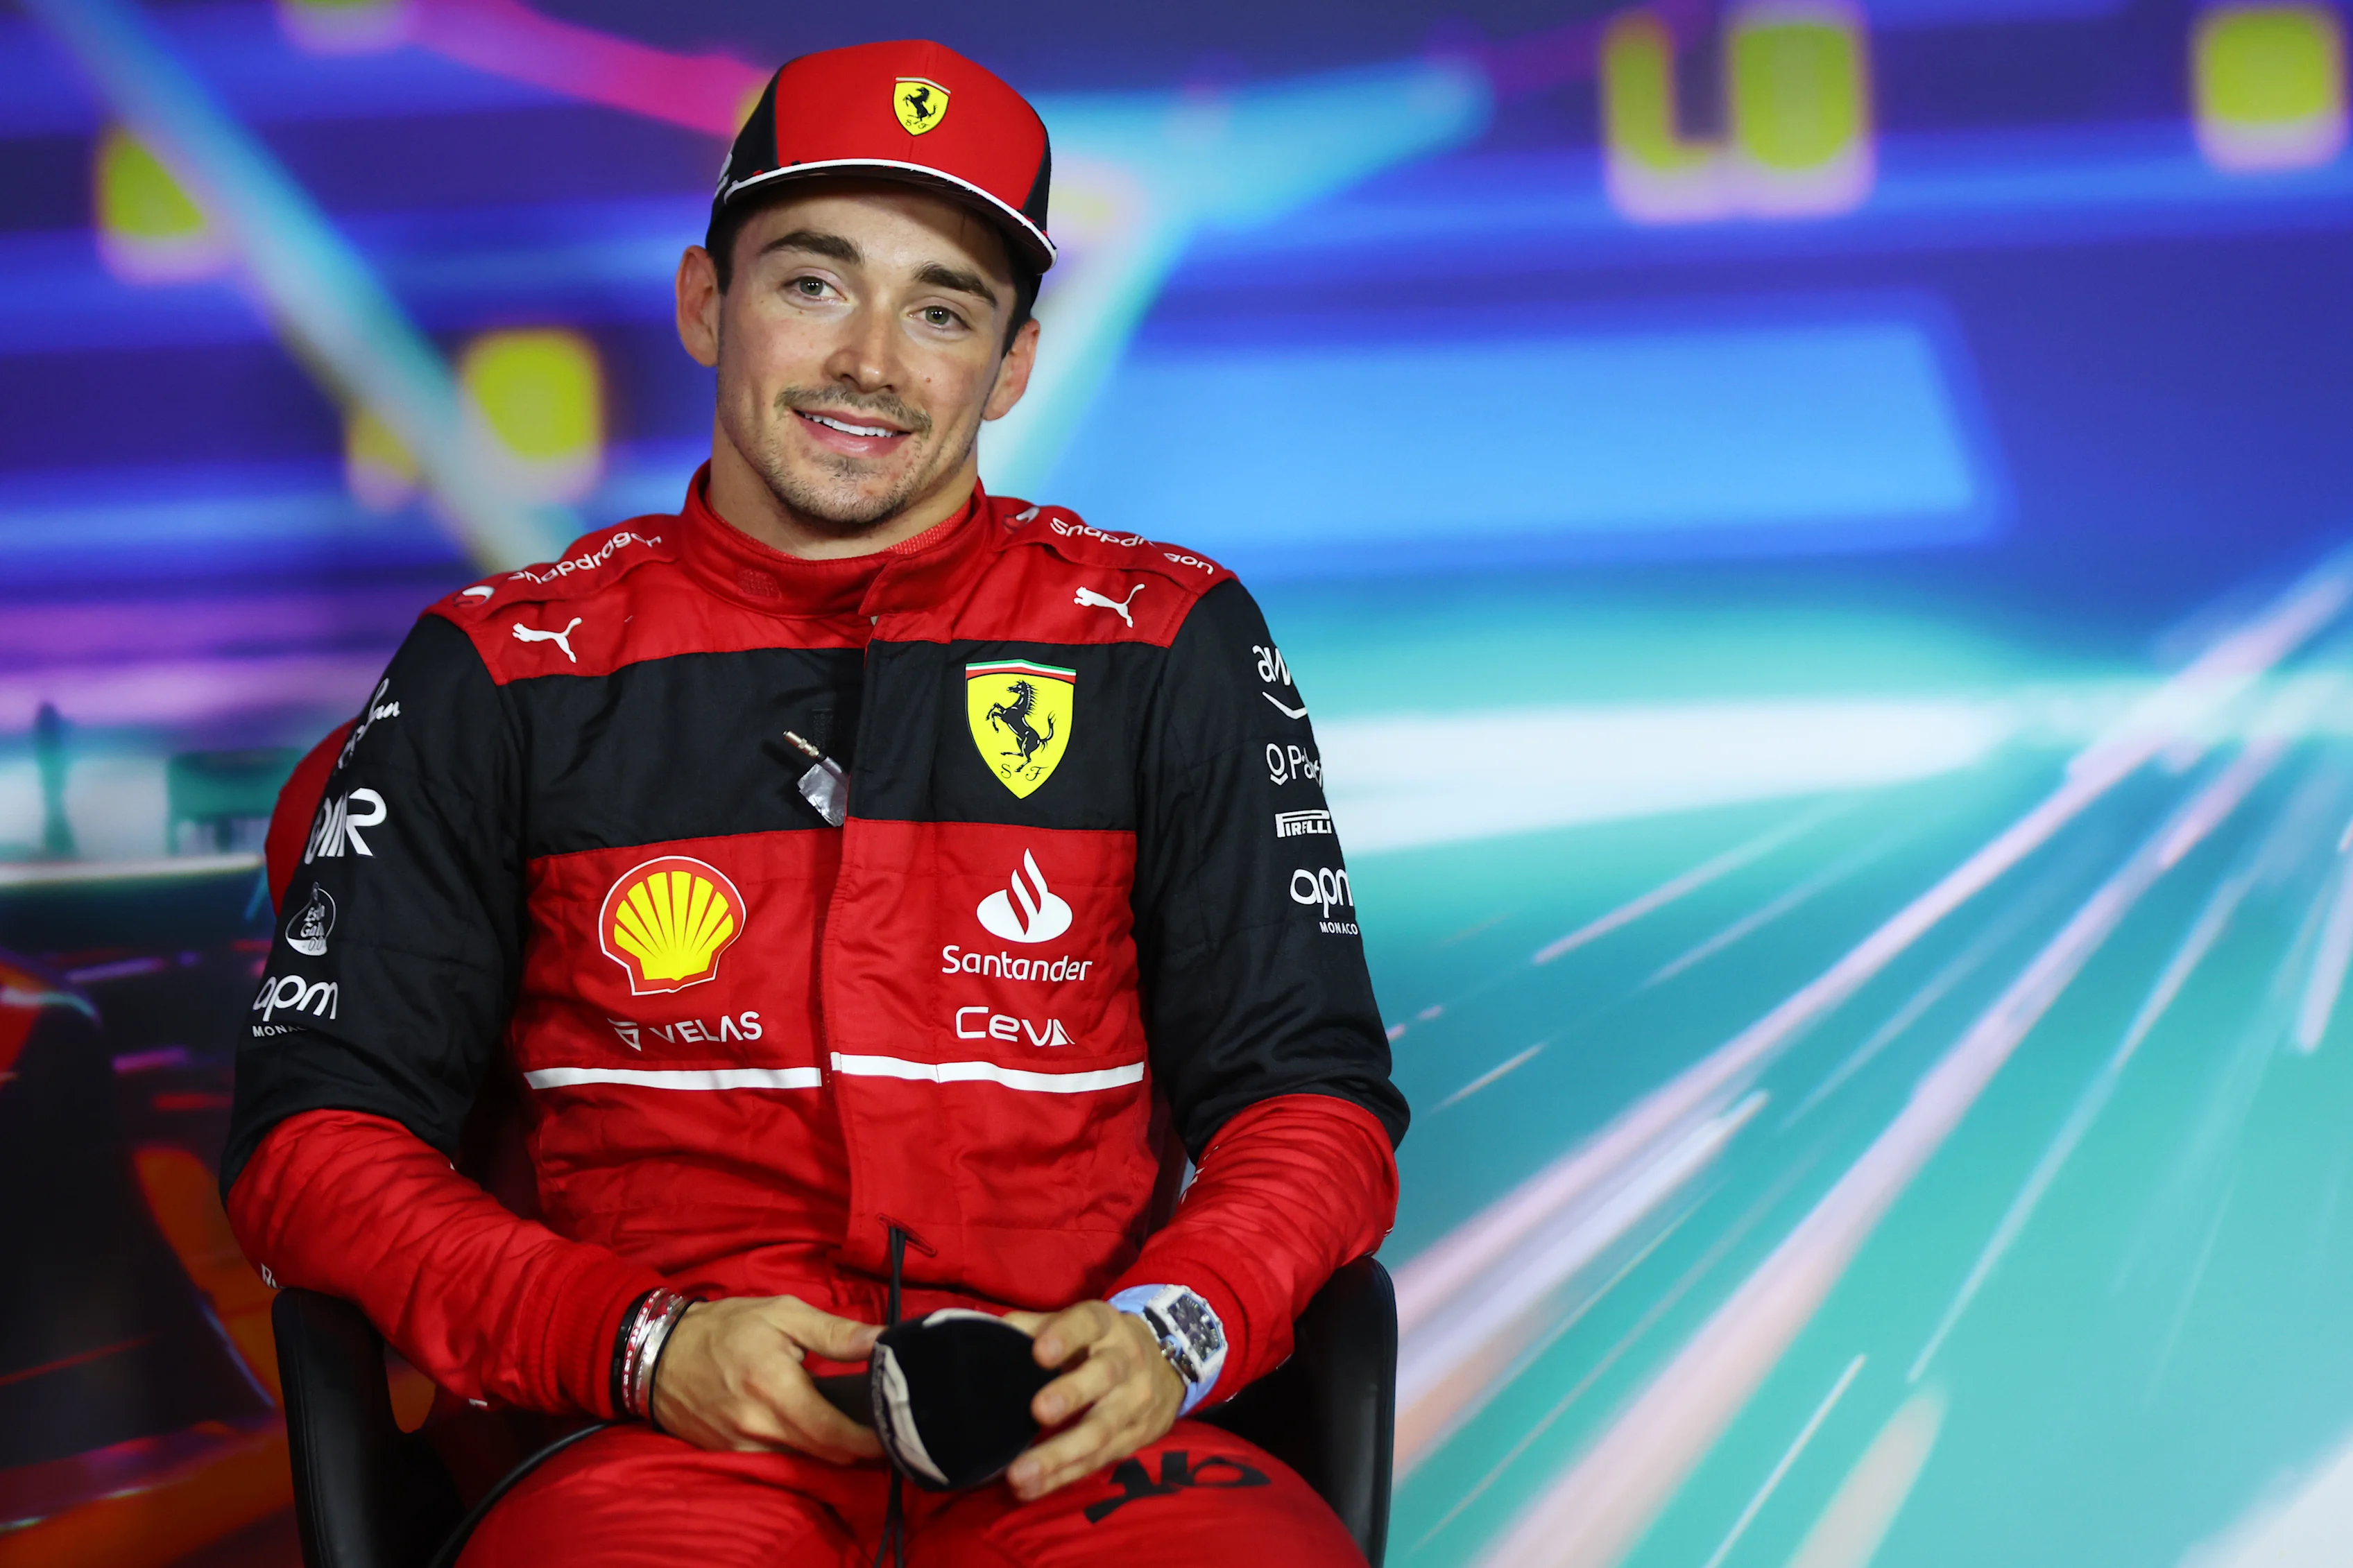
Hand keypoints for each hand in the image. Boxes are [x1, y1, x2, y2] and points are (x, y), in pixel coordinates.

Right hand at [647, 1295, 883, 1461]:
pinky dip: (798, 1448)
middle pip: (824, 1454)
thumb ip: (834, 1332)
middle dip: (857, 1446)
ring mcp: (742, 1446)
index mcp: (776, 1388)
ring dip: (828, 1448)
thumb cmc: (726, 1327)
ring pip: (802, 1459)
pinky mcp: (729, 1454)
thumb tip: (883, 1341)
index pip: (834, 1434)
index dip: (870, 1440)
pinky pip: (777, 1458)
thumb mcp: (782, 1314)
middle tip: (882, 1424)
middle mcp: (759, 1426)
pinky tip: (809, 1427)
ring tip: (849, 1423)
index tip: (896, 1429)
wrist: (659, 1352)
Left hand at [999, 1301, 1184, 1500]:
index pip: (1088, 1323)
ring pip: (1100, 1430)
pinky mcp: (1136, 1438)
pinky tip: (1031, 1489)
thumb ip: (1035, 1326)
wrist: (1169, 1365)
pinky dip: (1063, 1476)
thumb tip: (991, 1335)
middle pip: (1103, 1376)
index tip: (1038, 1352)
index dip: (1065, 1336)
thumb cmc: (1102, 1343)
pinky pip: (1098, 1460)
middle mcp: (1126, 1360)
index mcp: (1107, 1325)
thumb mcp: (1079, 1324)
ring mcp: (1136, 1402)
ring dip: (1059, 1455)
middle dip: (1072, 1394)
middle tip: (1038, 1411)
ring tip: (1019, 1474)